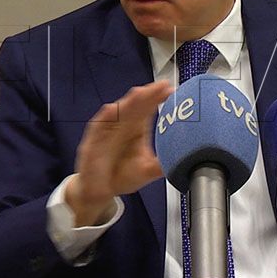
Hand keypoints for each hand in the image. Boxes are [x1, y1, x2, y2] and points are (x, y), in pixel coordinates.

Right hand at [65, 80, 173, 225]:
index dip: (157, 98)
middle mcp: (123, 126)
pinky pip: (98, 127)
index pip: (148, 109)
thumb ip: (162, 165)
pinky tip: (111, 110)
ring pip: (118, 112)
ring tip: (139, 93)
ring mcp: (108, 132)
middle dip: (147, 95)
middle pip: (135, 106)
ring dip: (128, 103)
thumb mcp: (146, 170)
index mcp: (136, 128)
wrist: (100, 191)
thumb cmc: (121, 175)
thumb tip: (183, 161)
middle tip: (159, 86)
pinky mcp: (93, 141)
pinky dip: (104, 118)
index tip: (169, 90)